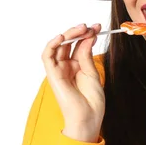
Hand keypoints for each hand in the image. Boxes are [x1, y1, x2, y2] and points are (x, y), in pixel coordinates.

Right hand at [41, 23, 104, 141]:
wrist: (88, 118)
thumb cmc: (92, 101)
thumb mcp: (92, 73)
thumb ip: (87, 55)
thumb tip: (88, 37)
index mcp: (77, 66)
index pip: (79, 45)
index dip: (87, 34)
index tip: (98, 27)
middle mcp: (66, 67)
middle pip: (68, 43)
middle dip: (79, 32)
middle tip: (90, 26)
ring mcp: (59, 70)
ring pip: (58, 46)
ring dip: (68, 34)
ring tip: (81, 29)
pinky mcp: (53, 75)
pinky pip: (47, 57)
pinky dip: (52, 45)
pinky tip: (62, 37)